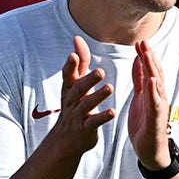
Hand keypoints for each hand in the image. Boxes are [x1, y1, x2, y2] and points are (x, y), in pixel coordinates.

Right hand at [47, 36, 115, 156]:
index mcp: (69, 89)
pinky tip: (112, 112)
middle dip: (88, 80)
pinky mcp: (85, 129)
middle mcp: (71, 101)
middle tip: (100, 71)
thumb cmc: (73, 106)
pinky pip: (93, 122)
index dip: (70, 65)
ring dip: (97, 96)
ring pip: (86, 105)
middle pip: (78, 88)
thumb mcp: (74, 85)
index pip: (68, 75)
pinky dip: (102, 117)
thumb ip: (79, 63)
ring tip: (109, 88)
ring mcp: (77, 116)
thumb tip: (77, 38)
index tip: (73, 54)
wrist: (66, 140)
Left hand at [128, 40, 170, 169]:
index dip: (146, 55)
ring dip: (152, 69)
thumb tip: (138, 60)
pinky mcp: (157, 120)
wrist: (150, 151)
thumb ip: (139, 80)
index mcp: (153, 93)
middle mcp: (159, 98)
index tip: (140, 41)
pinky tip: (151, 81)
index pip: (151, 70)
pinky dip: (154, 92)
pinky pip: (156, 104)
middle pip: (155, 73)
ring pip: (157, 85)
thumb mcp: (139, 98)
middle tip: (143, 42)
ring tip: (147, 55)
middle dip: (149, 57)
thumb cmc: (145, 125)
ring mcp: (159, 108)